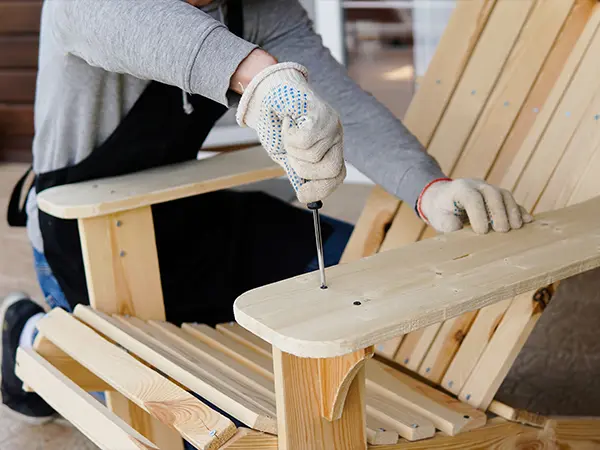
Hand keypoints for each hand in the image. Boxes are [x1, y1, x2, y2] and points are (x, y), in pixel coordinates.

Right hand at [236, 62, 345, 203]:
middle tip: (290, 154)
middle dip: (304, 169)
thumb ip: (297, 173)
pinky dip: (289, 135)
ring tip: (288, 131)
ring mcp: (331, 123)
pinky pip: (305, 140)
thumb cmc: (277, 123)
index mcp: (330, 148)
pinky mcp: (321, 112)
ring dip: (291, 148)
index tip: (302, 195)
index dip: (321, 188)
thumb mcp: (286, 155)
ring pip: (313, 156)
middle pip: (332, 170)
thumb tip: (306, 196)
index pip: (337, 176)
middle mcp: (336, 136)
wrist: (267, 93)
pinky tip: (288, 121)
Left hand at [417, 178, 532, 233]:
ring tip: (516, 227)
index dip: (478, 213)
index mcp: (460, 189)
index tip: (481, 231)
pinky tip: (527, 221)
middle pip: (492, 193)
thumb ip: (449, 224)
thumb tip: (462, 230)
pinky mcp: (498, 196)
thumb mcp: (439, 218)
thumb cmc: (441, 210)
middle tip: (502, 231)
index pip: (472, 198)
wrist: (442, 198)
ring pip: (505, 195)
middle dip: (499, 212)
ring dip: (513, 211)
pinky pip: (511, 201)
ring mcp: (489, 189)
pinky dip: (519, 211)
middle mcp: (477, 186)